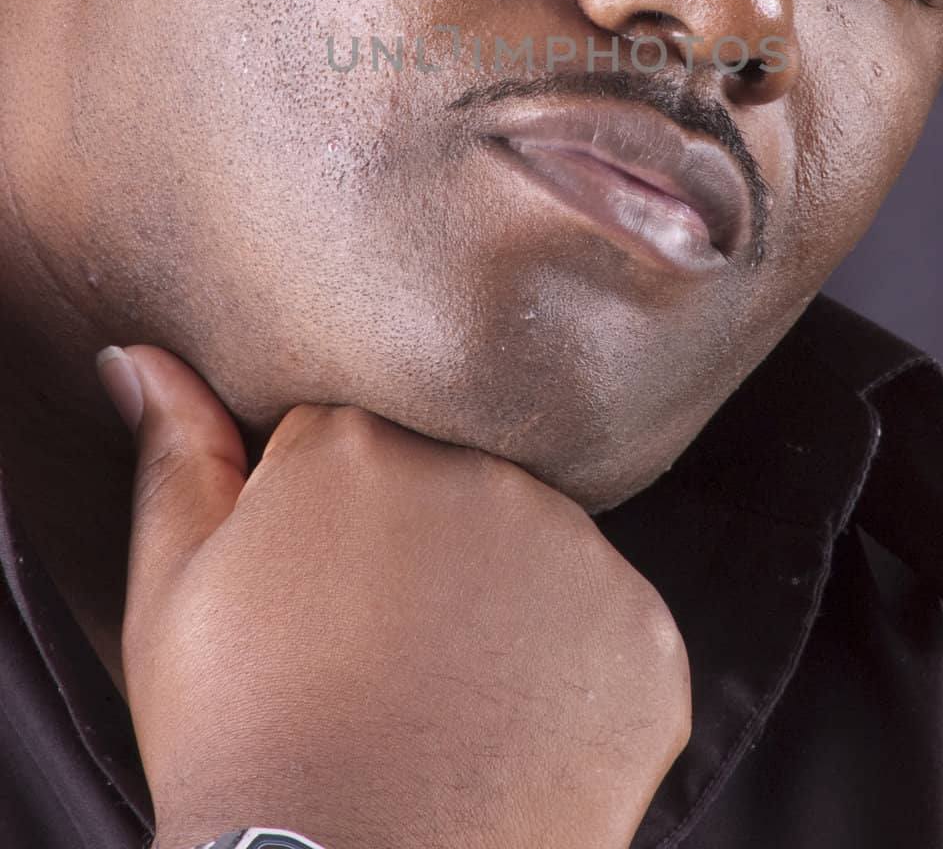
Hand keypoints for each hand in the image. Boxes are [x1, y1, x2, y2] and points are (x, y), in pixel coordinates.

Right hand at [97, 345, 692, 848]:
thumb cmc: (244, 744)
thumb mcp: (174, 596)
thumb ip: (177, 454)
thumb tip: (142, 356)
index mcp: (357, 440)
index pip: (360, 443)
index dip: (337, 521)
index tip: (323, 589)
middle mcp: (480, 466)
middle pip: (456, 481)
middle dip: (426, 547)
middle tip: (384, 651)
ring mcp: (574, 549)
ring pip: (538, 549)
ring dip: (506, 602)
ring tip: (448, 696)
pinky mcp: (643, 630)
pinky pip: (610, 627)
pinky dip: (575, 672)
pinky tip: (515, 727)